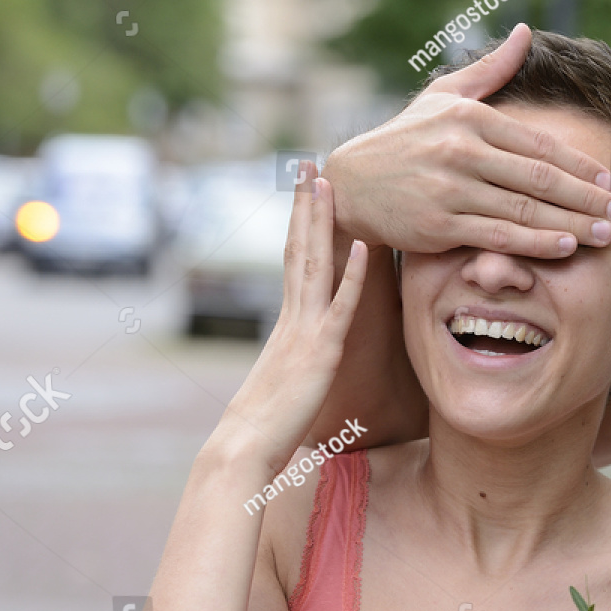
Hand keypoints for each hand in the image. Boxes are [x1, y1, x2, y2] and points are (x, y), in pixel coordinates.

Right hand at [210, 164, 368, 475]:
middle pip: (300, 248)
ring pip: (316, 265)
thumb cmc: (266, 427)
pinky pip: (340, 307)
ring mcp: (305, 332)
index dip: (302, 223)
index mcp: (288, 324)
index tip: (307, 189)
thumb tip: (307, 359)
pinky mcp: (321, 353)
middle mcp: (294, 318)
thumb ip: (300, 363)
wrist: (244, 448)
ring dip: (324, 222)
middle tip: (311, 162)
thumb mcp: (289, 383)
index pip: (295, 261)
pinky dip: (354, 276)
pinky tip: (366, 248)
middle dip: (307, 205)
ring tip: (330, 182)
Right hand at [323, 23, 610, 258]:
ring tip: (605, 234)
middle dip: (588, 197)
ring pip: (525, 210)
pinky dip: (536, 243)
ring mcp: (450, 189)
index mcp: (470, 118)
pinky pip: (499, 236)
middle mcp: (461, 151)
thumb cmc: (405, 141)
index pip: (538, 144)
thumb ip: (491, 70)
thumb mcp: (443, 96)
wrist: (352, 184)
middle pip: (540, 179)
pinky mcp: (439, 225)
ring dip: (572, 224)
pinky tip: (565, 248)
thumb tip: (526, 31)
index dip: (580, 164)